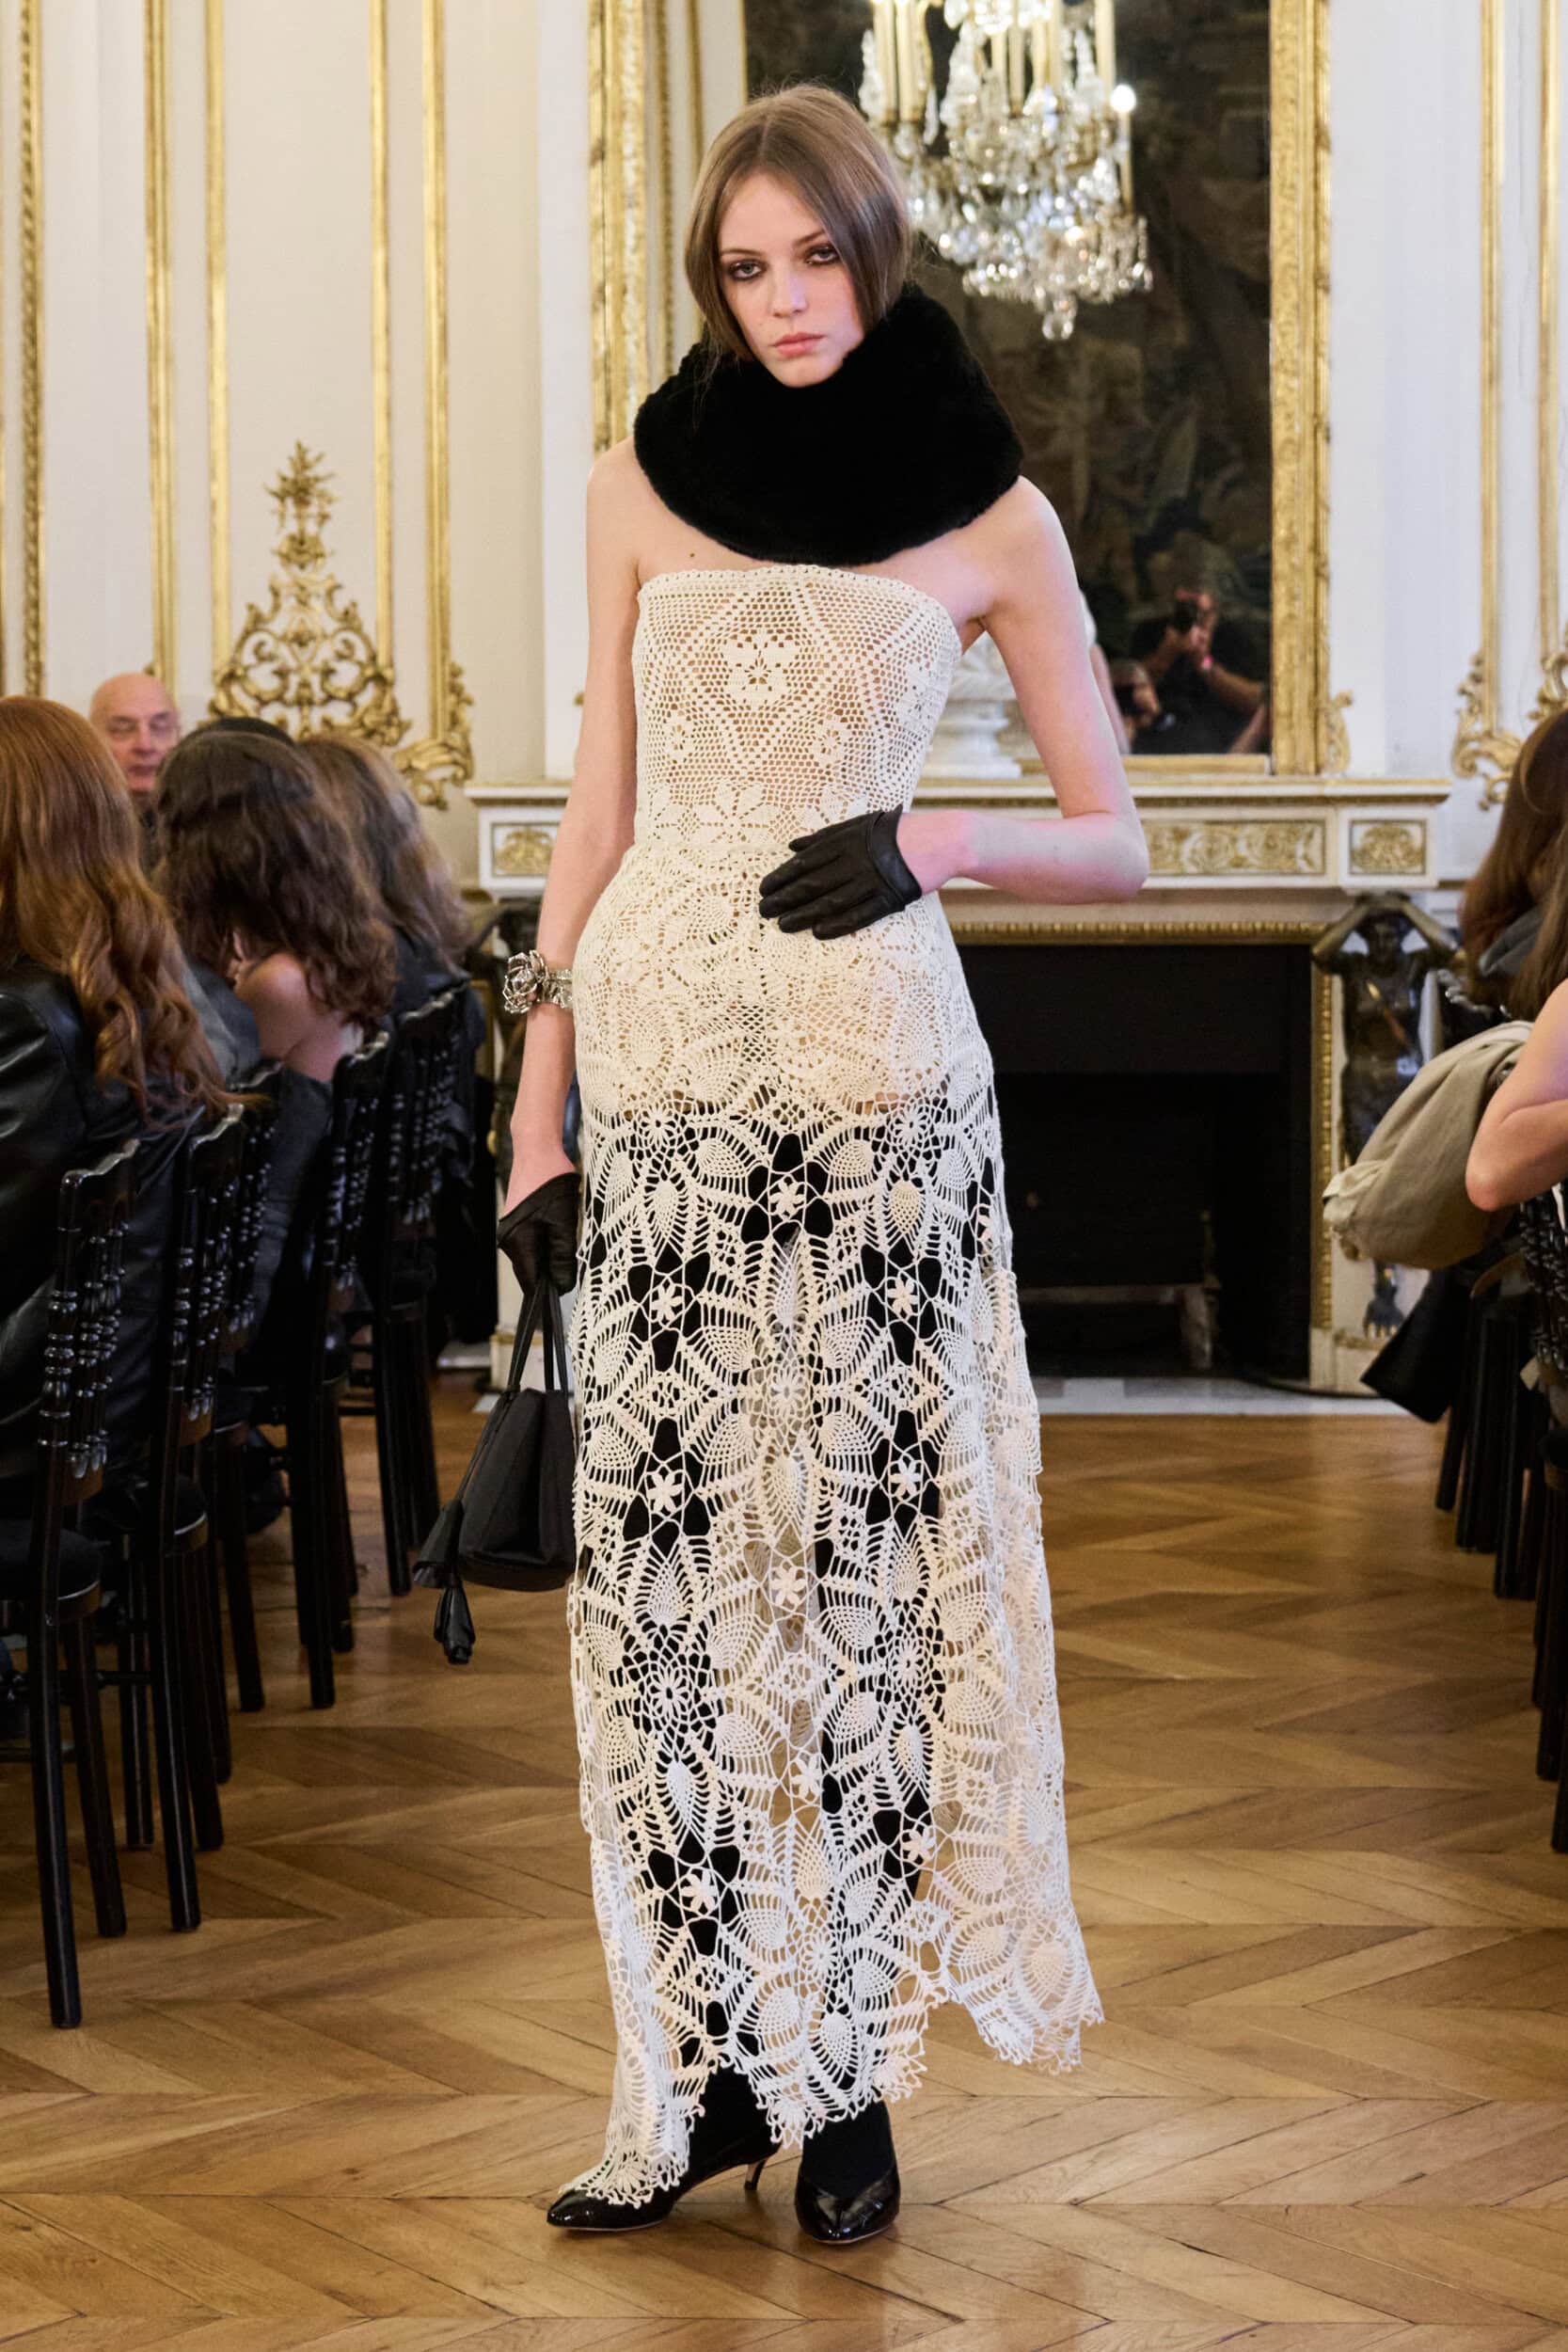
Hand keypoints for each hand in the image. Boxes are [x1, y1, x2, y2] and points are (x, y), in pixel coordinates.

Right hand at [497, 1164, 579, 1291]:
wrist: (536, 1149)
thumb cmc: (550, 1182)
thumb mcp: (564, 1222)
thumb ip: (563, 1256)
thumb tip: (563, 1285)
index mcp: (517, 1243)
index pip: (531, 1281)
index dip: (549, 1289)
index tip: (566, 1289)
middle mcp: (507, 1239)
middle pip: (530, 1270)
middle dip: (550, 1271)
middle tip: (572, 1259)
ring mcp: (509, 1229)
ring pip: (531, 1255)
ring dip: (549, 1254)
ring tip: (565, 1234)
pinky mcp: (515, 1220)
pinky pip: (530, 1241)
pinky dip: (544, 1242)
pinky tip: (557, 1225)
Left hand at [758, 809, 962, 940]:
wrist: (939, 840)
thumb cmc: (895, 831)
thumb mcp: (858, 824)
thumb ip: (825, 836)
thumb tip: (792, 847)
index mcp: (845, 841)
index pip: (804, 862)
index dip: (781, 877)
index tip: (763, 889)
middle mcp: (854, 862)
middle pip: (811, 883)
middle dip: (784, 898)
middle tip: (763, 911)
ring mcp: (871, 882)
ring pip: (829, 902)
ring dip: (802, 915)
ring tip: (782, 925)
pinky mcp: (888, 899)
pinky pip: (859, 915)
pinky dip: (837, 925)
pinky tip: (817, 932)